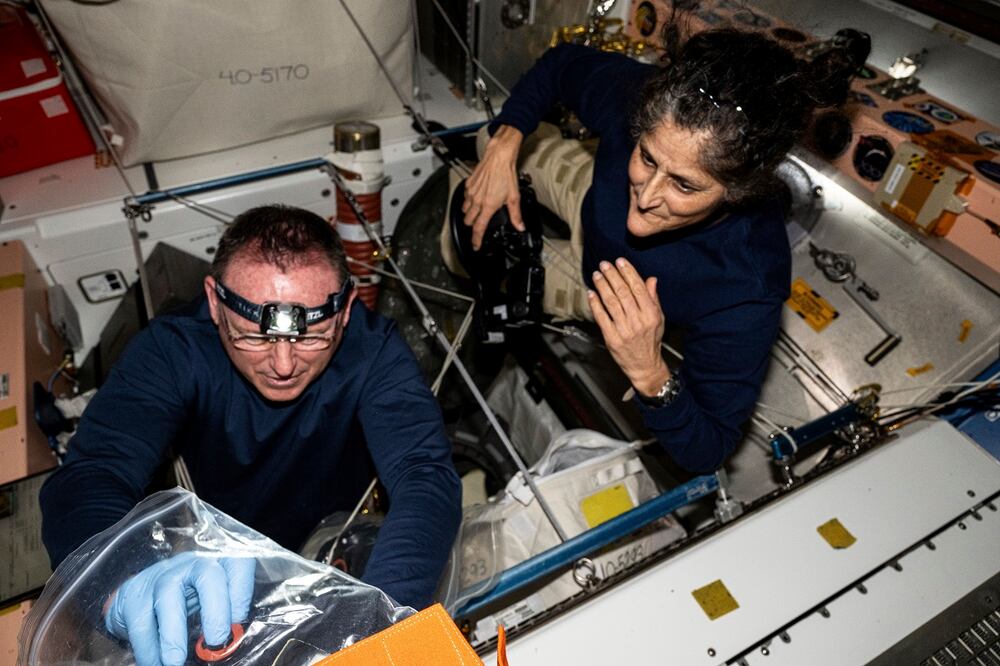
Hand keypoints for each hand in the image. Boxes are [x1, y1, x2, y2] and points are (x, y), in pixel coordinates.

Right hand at [104, 553, 254, 665]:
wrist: (144, 590)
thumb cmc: (190, 596)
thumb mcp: (213, 599)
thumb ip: (226, 614)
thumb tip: (233, 639)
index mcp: (219, 562)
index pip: (239, 562)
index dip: (242, 589)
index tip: (239, 621)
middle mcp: (192, 563)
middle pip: (208, 574)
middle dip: (215, 610)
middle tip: (215, 642)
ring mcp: (161, 575)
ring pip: (167, 597)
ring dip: (172, 636)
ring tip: (175, 662)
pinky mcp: (134, 594)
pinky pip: (140, 622)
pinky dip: (148, 649)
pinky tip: (156, 663)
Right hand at [462, 125, 525, 249]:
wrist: (498, 157)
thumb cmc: (505, 174)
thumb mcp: (514, 197)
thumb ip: (516, 215)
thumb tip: (520, 226)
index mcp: (488, 206)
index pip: (479, 228)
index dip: (476, 240)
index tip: (476, 246)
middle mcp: (477, 200)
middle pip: (468, 221)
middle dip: (473, 226)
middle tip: (479, 225)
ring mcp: (471, 192)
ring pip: (465, 210)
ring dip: (470, 213)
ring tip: (478, 211)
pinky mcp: (468, 185)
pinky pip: (465, 198)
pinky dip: (469, 201)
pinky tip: (477, 197)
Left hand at [588, 258, 670, 395]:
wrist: (644, 365)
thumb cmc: (651, 340)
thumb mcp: (658, 318)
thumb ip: (653, 298)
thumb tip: (651, 279)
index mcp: (651, 314)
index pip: (638, 288)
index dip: (628, 273)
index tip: (620, 262)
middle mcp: (637, 321)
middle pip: (622, 293)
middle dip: (612, 276)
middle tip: (605, 265)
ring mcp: (623, 330)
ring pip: (611, 302)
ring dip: (602, 286)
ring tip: (597, 275)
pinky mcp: (611, 338)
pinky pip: (601, 317)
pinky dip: (595, 304)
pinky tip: (591, 293)